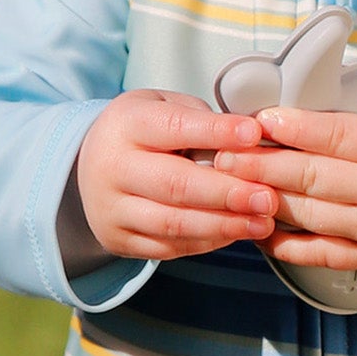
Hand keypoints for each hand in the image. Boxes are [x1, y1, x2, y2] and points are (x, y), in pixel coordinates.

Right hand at [73, 91, 276, 262]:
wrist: (90, 167)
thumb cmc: (141, 134)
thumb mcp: (163, 108)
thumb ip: (201, 121)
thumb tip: (250, 140)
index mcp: (127, 123)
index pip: (174, 127)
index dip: (216, 132)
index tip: (254, 134)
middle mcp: (113, 167)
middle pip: (175, 184)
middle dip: (227, 193)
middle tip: (267, 197)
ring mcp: (112, 208)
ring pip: (173, 223)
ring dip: (223, 225)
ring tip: (261, 223)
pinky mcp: (119, 239)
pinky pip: (169, 247)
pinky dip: (207, 241)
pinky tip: (235, 234)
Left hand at [213, 62, 356, 302]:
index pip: (338, 136)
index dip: (294, 127)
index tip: (261, 119)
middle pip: (310, 177)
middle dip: (261, 165)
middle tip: (222, 155)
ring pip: (310, 215)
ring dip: (266, 201)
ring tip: (229, 188)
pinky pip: (325, 254)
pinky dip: (291, 245)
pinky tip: (262, 233)